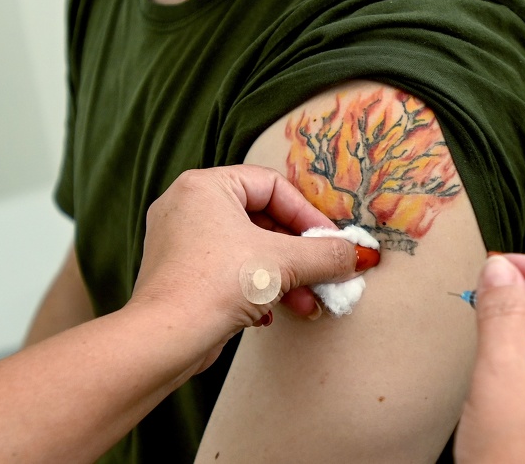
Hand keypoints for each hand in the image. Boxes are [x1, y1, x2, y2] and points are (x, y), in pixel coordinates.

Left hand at [130, 166, 367, 363]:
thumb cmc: (217, 284)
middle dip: (298, 254)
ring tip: (306, 303)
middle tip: (324, 274)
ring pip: (247, 249)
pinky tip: (268, 315)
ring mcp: (180, 242)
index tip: (332, 243)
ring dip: (283, 276)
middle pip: (261, 219)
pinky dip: (255, 288)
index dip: (308, 215)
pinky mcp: (180, 275)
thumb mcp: (283, 263)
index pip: (272, 186)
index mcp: (205, 185)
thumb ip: (326, 254)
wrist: (166, 339)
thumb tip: (359, 255)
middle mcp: (187, 206)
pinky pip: (228, 271)